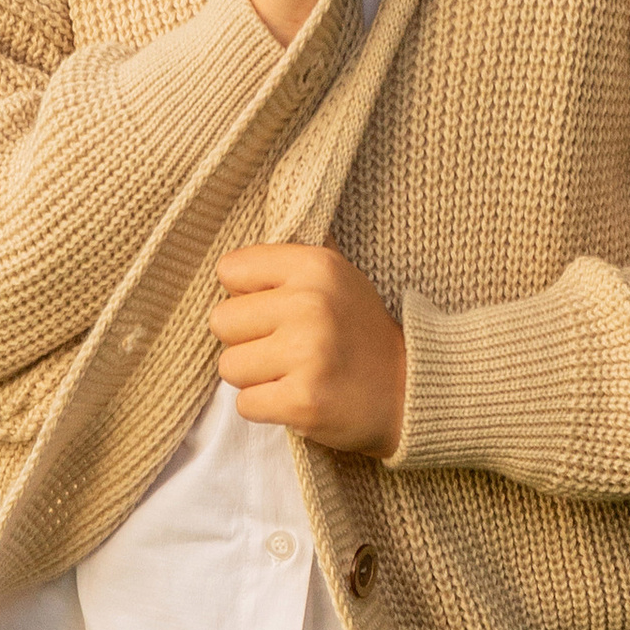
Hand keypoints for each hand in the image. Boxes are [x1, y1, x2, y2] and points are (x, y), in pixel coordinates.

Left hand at [211, 243, 406, 458]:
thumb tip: (256, 223)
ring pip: (229, 365)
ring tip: (289, 372)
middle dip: (244, 338)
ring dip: (253, 376)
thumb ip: (294, 251)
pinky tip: (295, 397)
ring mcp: (306, 354)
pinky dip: (265, 406)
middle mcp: (309, 304)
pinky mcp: (303, 402)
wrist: (408, 388)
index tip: (271, 307)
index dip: (244, 293)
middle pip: (221, 321)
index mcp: (314, 265)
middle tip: (280, 346)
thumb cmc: (360, 329)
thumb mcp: (339, 274)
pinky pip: (244, 404)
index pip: (230, 269)